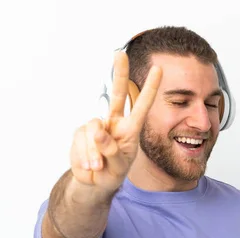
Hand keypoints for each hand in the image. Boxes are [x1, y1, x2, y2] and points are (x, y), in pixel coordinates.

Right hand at [70, 52, 161, 192]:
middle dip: (119, 73)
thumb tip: (99, 133)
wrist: (93, 183)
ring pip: (94, 130)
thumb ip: (111, 151)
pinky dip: (85, 156)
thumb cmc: (112, 172)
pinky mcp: (80, 133)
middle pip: (116, 94)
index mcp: (130, 129)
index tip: (159, 69)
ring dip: (96, 153)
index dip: (150, 88)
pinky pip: (81, 141)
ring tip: (99, 166)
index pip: (141, 105)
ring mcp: (96, 127)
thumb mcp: (118, 166)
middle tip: (120, 53)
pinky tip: (90, 165)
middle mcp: (113, 123)